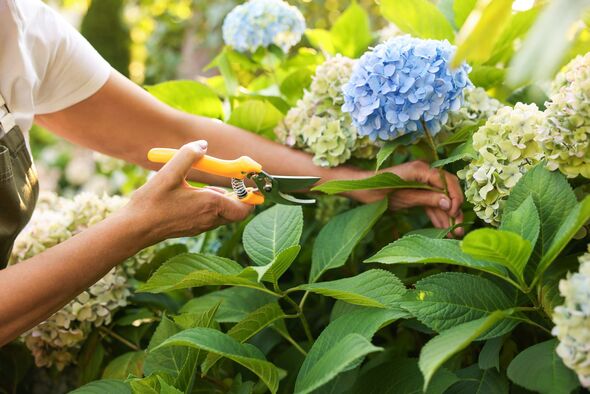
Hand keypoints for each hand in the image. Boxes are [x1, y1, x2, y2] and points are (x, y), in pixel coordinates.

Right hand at [123, 141, 252, 245]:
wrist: (134, 229)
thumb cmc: (151, 203)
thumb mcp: (169, 173)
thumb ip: (189, 155)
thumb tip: (203, 145)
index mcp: (210, 205)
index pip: (244, 207)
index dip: (252, 196)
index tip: (252, 183)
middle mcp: (209, 219)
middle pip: (236, 211)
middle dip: (239, 195)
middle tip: (235, 180)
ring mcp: (201, 226)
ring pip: (223, 214)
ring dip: (224, 200)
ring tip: (211, 186)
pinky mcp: (192, 228)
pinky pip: (211, 217)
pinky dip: (212, 206)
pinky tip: (196, 195)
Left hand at [351, 160, 463, 236]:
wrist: (360, 190)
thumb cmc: (376, 190)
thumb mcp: (403, 197)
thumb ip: (426, 198)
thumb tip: (449, 203)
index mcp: (420, 169)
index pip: (446, 181)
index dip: (453, 196)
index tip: (454, 213)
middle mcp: (423, 173)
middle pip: (446, 190)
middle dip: (454, 209)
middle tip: (459, 227)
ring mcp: (420, 182)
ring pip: (439, 199)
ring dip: (447, 215)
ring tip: (454, 233)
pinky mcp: (416, 192)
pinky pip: (430, 203)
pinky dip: (436, 215)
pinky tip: (443, 228)